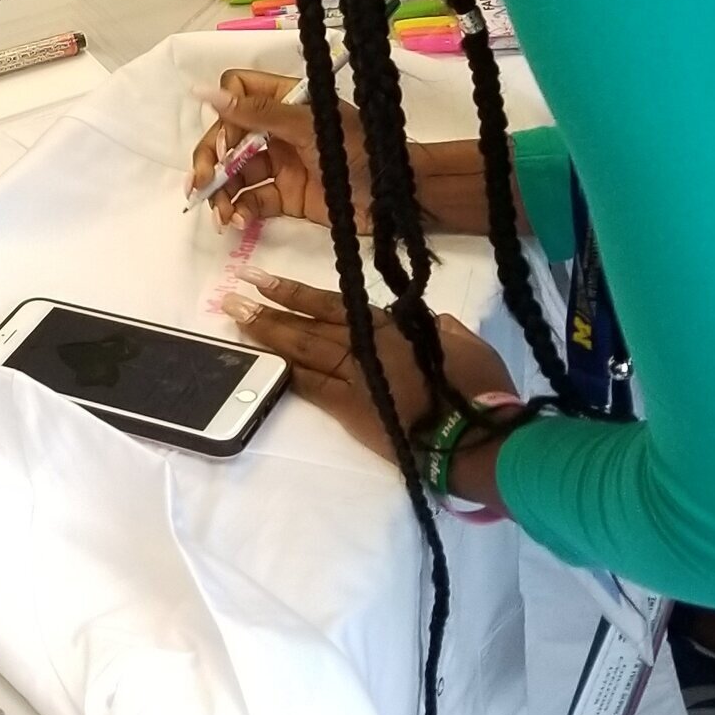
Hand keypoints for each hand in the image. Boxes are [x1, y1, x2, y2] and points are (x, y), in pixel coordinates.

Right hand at [190, 73, 495, 234]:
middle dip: (210, 161)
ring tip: (222, 215)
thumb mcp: (307, 126)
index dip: (224, 117)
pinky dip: (240, 211)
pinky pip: (252, 200)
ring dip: (222, 192)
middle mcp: (278, 128)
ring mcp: (281, 164)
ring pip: (235, 173)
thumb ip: (256, 112)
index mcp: (286, 100)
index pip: (237, 92)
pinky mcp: (286, 198)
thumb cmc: (358, 151)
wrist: (397, 200)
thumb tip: (202, 91)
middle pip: (227, 137)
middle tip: (202, 186)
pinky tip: (238, 222)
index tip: (227, 144)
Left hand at [227, 274, 510, 464]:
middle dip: (270, 306)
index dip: (296, 292)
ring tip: (236, 316)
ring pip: (303, 351)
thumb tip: (427, 321)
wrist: (476, 436)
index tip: (263, 278)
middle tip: (233, 291)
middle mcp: (366, 346)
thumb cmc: (481, 387)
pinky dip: (286, 374)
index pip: (334, 304)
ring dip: (267, 333)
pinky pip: (312, 388)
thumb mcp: (467, 343)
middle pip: (309, 324)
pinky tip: (261, 364)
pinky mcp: (353, 412)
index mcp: (393, 326)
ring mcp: (356, 379)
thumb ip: (441, 327)